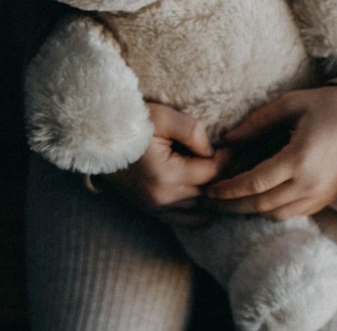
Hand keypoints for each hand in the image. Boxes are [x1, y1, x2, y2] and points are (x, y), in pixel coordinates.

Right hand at [100, 103, 227, 226]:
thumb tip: (211, 151)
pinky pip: (185, 220)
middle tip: (239, 160)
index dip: (228, 158)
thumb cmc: (130, 122)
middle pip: (209, 193)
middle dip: (225, 176)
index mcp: (166, 175)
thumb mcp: (163, 116)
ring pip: (200, 210)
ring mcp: (155, 207)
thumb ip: (192, 131)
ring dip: (214, 194)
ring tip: (226, 174)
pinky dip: (201, 212)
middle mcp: (161, 198)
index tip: (236, 145)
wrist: (97, 137)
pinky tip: (210, 196)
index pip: (212, 172)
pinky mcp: (150, 210)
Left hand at [206, 86, 336, 219]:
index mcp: (299, 159)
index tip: (209, 190)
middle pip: (261, 205)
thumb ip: (257, 122)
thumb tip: (227, 139)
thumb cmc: (333, 104)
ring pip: (278, 213)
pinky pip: (296, 212)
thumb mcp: (292, 103)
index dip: (228, 190)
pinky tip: (261, 201)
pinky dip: (274, 210)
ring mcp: (322, 193)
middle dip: (232, 206)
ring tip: (231, 204)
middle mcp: (310, 182)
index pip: (253, 184)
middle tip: (211, 203)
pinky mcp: (330, 196)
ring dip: (252, 211)